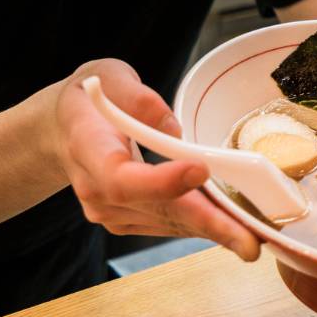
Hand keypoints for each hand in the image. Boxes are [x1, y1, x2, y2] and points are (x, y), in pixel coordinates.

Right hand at [53, 59, 260, 260]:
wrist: (62, 131)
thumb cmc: (90, 100)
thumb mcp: (109, 76)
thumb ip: (138, 97)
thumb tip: (175, 132)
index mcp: (88, 147)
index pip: (121, 177)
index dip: (160, 181)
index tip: (201, 170)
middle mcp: (96, 189)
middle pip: (157, 210)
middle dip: (206, 224)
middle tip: (248, 240)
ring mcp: (109, 212)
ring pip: (169, 223)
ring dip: (213, 230)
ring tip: (254, 236)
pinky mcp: (126, 221)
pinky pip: (169, 225)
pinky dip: (201, 225)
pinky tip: (232, 227)